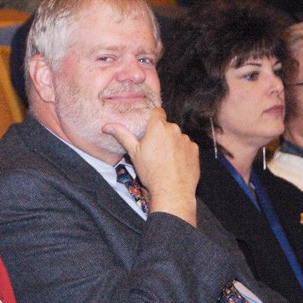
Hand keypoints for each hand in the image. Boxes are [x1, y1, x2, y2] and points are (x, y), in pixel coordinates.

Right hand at [103, 107, 198, 225]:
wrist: (172, 190)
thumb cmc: (151, 172)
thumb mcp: (133, 153)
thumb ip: (122, 135)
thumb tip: (107, 126)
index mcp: (158, 127)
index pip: (157, 112)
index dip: (153, 119)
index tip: (149, 129)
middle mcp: (174, 129)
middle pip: (167, 126)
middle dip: (161, 135)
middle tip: (154, 150)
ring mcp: (186, 140)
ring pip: (177, 137)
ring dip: (172, 144)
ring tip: (165, 160)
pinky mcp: (195, 150)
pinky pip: (187, 147)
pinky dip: (182, 153)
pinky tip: (175, 164)